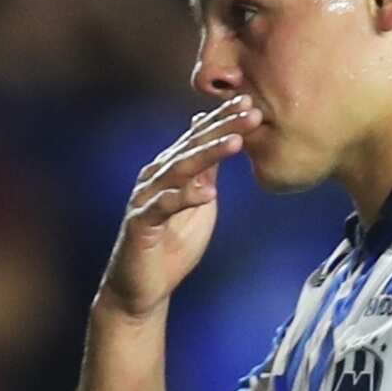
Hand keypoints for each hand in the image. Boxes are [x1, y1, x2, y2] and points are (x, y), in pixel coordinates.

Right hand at [99, 100, 252, 320]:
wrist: (141, 287)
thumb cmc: (171, 245)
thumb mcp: (199, 203)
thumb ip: (207, 174)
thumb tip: (224, 140)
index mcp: (171, 170)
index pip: (199, 138)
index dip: (223, 119)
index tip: (250, 103)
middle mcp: (156, 177)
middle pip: (192, 146)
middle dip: (223, 127)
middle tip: (251, 111)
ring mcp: (146, 198)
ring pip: (178, 169)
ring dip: (208, 154)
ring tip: (236, 142)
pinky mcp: (140, 223)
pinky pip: (163, 206)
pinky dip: (185, 198)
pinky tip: (208, 192)